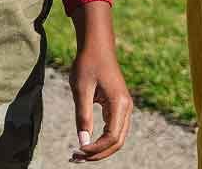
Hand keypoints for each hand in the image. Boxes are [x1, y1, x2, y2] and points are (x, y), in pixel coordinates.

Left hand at [69, 2, 132, 162]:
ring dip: (100, 149)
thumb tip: (82, 143)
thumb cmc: (88, 64)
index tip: (77, 150)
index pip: (112, 138)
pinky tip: (86, 142)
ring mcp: (124, 107)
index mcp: (119, 104)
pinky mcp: (118, 105)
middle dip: (98, 154)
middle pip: (118, 142)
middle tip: (75, 158)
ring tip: (79, 154)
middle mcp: (126, 107)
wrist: (97, 45)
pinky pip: (114, 129)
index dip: (95, 149)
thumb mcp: (81, 90)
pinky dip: (101, 140)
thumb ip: (83, 117)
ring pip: (117, 138)